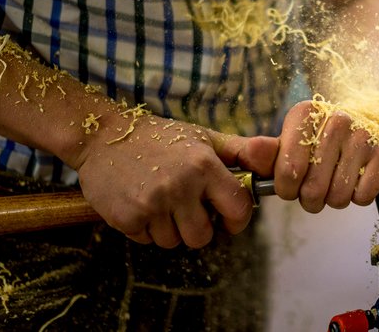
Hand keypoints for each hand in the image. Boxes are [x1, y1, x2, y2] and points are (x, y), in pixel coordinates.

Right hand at [73, 114, 277, 248]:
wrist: (102, 136)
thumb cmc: (161, 138)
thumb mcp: (204, 138)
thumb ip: (242, 152)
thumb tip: (276, 156)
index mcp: (204, 166)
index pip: (238, 209)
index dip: (237, 218)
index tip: (227, 215)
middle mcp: (180, 186)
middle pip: (204, 236)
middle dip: (199, 227)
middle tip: (188, 207)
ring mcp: (151, 204)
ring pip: (175, 242)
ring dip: (172, 229)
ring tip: (163, 201)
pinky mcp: (126, 217)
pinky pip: (148, 241)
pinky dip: (147, 228)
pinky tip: (142, 203)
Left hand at [274, 101, 378, 211]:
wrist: (370, 118)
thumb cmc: (323, 136)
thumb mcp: (292, 139)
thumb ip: (266, 153)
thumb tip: (253, 154)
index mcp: (306, 114)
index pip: (287, 172)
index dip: (287, 188)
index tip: (292, 184)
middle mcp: (337, 120)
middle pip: (312, 190)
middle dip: (311, 198)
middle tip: (316, 188)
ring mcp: (365, 135)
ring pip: (339, 197)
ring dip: (334, 199)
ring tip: (337, 182)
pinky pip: (363, 196)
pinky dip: (358, 196)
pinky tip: (358, 178)